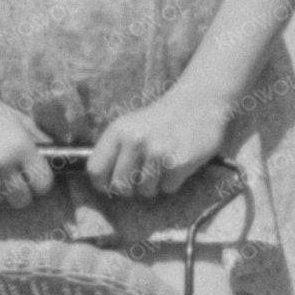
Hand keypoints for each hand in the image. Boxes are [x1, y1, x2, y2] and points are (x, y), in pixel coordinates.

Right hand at [0, 91, 52, 211]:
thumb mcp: (17, 119)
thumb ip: (39, 139)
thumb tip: (59, 158)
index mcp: (21, 147)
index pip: (43, 184)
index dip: (40, 183)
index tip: (35, 179)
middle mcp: (1, 164)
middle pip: (22, 200)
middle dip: (21, 192)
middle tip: (14, 180)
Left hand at [86, 86, 233, 199]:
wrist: (199, 104)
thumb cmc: (160, 120)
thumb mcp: (130, 126)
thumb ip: (114, 151)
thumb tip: (101, 184)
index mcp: (118, 131)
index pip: (95, 170)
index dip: (102, 182)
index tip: (111, 183)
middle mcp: (135, 141)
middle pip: (120, 187)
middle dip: (131, 188)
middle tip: (141, 177)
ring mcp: (158, 152)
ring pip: (145, 191)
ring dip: (154, 184)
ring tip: (162, 165)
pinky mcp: (178, 163)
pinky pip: (167, 188)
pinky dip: (173, 181)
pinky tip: (177, 163)